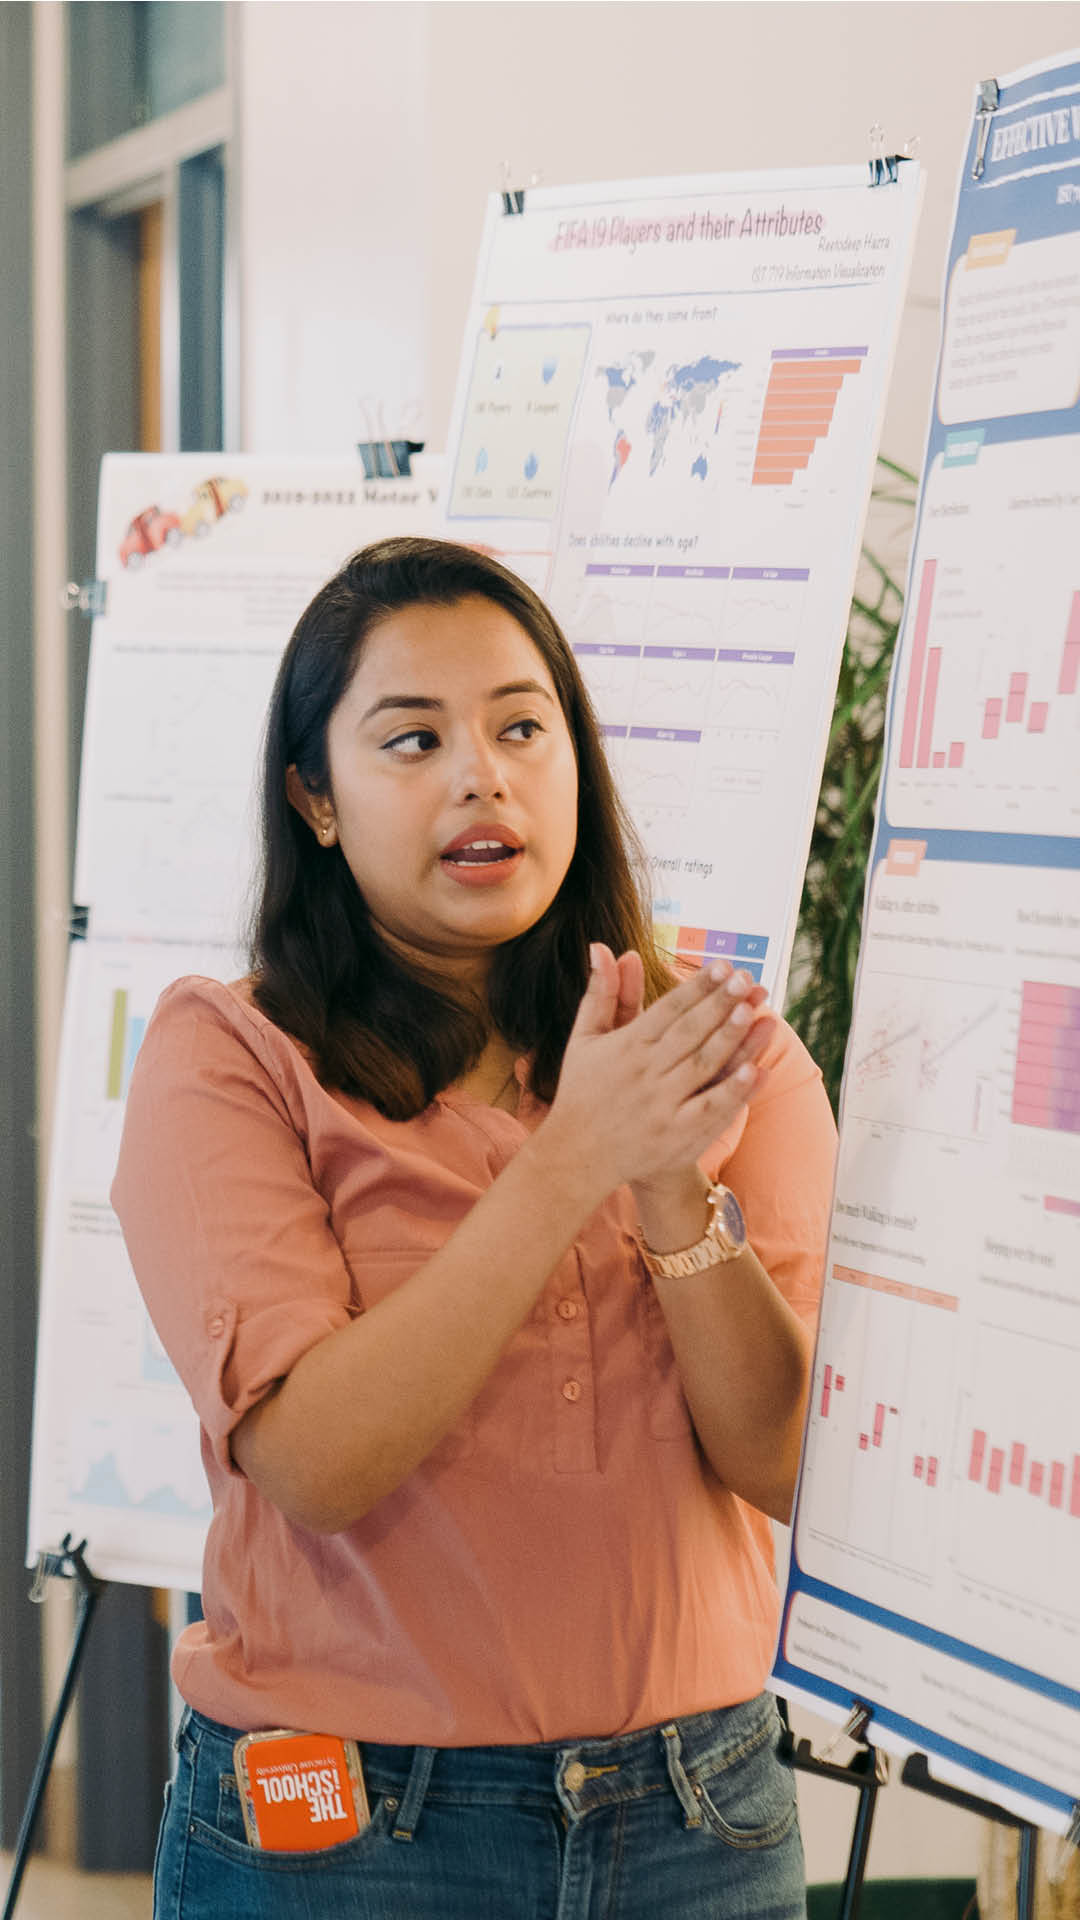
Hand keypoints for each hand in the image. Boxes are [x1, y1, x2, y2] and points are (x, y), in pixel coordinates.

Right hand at [545, 944, 774, 1196]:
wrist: (576, 1155)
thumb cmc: (582, 1089)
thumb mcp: (585, 1038)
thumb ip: (601, 992)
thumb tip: (602, 945)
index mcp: (625, 1047)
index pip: (668, 1009)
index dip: (697, 986)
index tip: (723, 966)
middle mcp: (644, 1074)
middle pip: (689, 1033)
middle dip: (720, 1004)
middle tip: (747, 979)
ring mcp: (660, 1106)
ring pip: (702, 1067)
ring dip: (732, 1040)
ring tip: (756, 1013)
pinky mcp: (674, 1136)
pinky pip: (709, 1110)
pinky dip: (733, 1091)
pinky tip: (757, 1070)